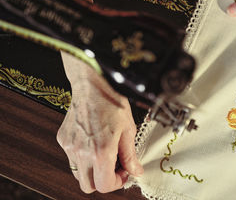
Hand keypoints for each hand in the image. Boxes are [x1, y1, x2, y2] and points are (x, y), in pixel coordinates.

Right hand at [57, 53, 143, 192]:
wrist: (92, 85)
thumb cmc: (111, 102)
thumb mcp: (128, 128)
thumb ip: (130, 154)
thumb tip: (135, 171)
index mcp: (100, 151)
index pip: (104, 185)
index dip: (117, 183)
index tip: (123, 173)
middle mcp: (81, 152)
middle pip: (88, 186)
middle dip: (103, 181)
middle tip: (114, 166)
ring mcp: (69, 147)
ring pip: (78, 174)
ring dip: (92, 171)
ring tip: (104, 154)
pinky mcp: (63, 139)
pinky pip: (71, 158)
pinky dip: (82, 157)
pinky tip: (93, 142)